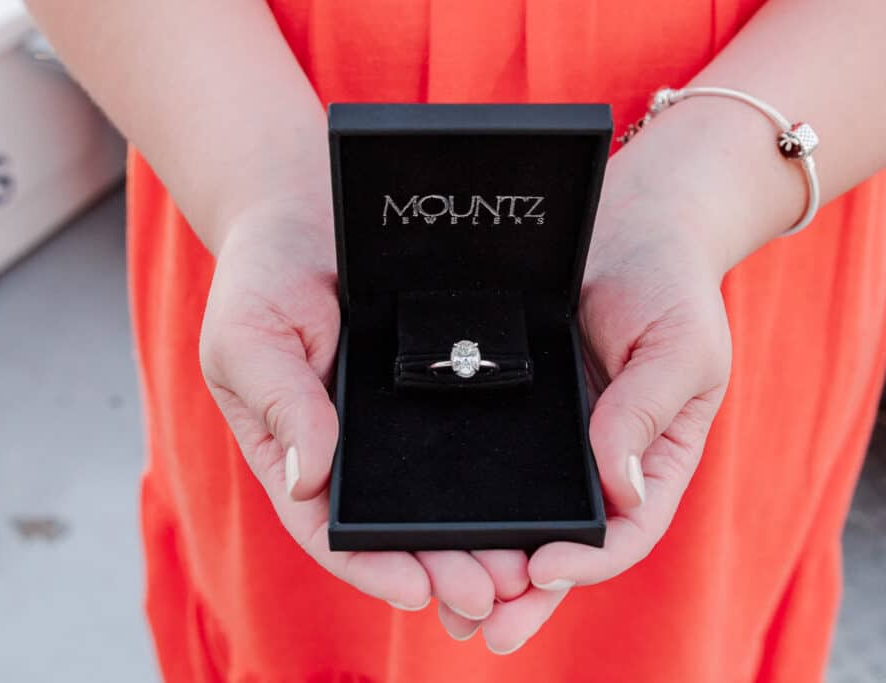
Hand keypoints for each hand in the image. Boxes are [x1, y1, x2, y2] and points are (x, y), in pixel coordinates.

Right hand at [198, 202, 529, 623]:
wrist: (309, 207)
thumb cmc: (262, 276)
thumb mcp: (248, 337)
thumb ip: (278, 403)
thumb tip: (309, 478)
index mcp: (298, 452)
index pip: (329, 530)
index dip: (371, 566)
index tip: (416, 590)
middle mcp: (352, 451)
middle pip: (397, 531)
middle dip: (442, 569)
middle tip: (491, 594)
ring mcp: (399, 425)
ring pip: (444, 501)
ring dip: (482, 541)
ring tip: (525, 572)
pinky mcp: (443, 388)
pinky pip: (476, 444)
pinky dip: (503, 482)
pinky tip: (537, 503)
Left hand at [455, 182, 733, 652]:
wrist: (630, 225)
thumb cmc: (669, 285)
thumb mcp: (678, 344)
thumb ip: (648, 408)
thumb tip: (618, 484)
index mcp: (648, 459)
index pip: (624, 530)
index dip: (587, 560)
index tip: (542, 571)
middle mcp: (596, 460)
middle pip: (563, 542)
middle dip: (523, 591)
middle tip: (478, 622)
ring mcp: (550, 440)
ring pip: (517, 517)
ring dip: (483, 562)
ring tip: (440, 600)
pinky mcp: (506, 411)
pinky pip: (481, 466)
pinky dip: (458, 503)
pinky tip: (421, 528)